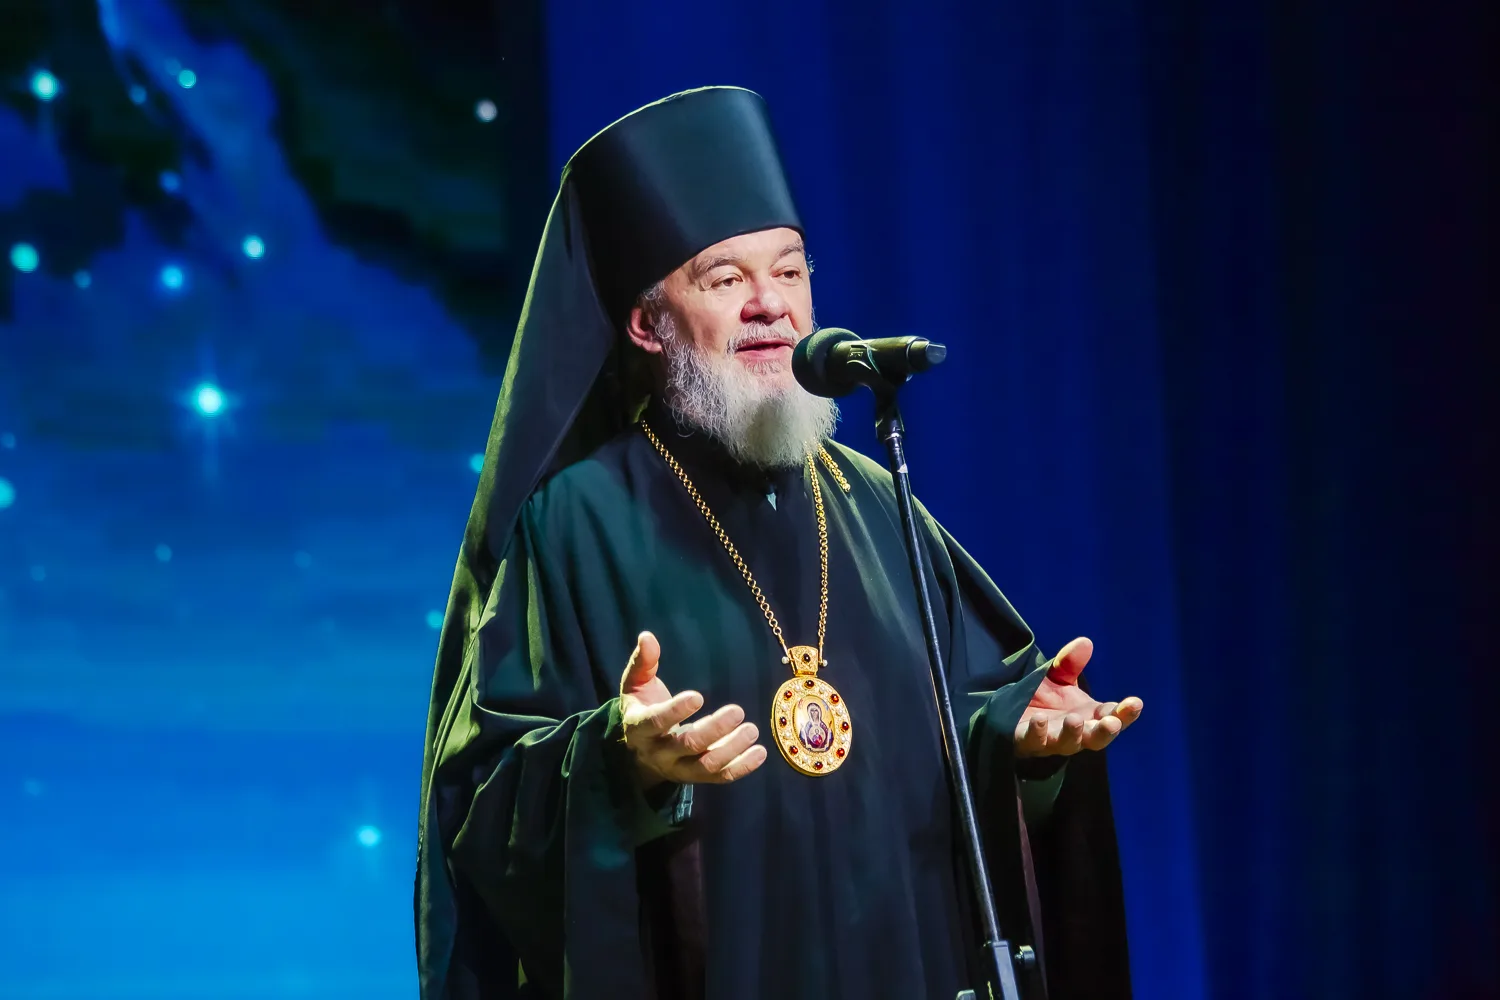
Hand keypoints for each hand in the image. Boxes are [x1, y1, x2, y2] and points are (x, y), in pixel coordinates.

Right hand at [619, 631, 767, 788]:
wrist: (640, 751)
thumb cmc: (642, 708)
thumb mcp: (636, 685)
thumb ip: (643, 662)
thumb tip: (647, 637)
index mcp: (640, 728)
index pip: (656, 723)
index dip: (675, 711)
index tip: (698, 696)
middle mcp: (659, 753)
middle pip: (688, 745)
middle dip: (714, 729)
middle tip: (738, 711)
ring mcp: (679, 769)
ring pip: (706, 766)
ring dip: (732, 749)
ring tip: (753, 729)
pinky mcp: (697, 777)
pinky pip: (720, 777)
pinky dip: (742, 767)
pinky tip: (760, 752)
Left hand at [1014, 637, 1142, 757]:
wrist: (1010, 712)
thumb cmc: (1043, 698)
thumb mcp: (1058, 677)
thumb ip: (1070, 663)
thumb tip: (1085, 642)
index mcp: (1089, 716)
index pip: (1112, 716)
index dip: (1125, 713)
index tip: (1135, 703)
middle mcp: (1076, 733)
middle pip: (1096, 738)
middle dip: (1105, 732)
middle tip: (1112, 723)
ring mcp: (1052, 740)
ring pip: (1068, 743)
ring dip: (1073, 733)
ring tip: (1075, 720)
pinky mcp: (1028, 741)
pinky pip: (1034, 740)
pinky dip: (1038, 732)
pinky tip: (1040, 719)